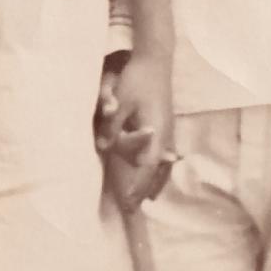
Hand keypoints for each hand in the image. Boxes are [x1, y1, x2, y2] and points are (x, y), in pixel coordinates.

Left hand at [96, 52, 175, 213]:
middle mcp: (165, 135)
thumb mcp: (120, 101)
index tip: (129, 204)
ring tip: (146, 199)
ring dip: (155, 182)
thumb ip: (112, 126)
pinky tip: (155, 173)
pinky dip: (159, 169)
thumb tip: (102, 147)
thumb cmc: (137, 80)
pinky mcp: (167, 125)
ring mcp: (168, 130)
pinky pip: (164, 155)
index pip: (146, 167)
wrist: (156, 60)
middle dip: (145, 190)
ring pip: (164, 165)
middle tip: (133, 210)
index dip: (138, 187)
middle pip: (158, 171)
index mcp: (155, 132)